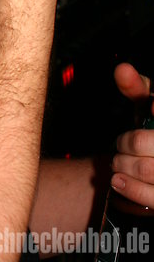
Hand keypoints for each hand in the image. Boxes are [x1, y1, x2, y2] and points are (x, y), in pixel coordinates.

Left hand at [111, 62, 153, 206]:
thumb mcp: (150, 106)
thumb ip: (137, 87)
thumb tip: (121, 69)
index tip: (149, 110)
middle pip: (146, 142)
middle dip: (127, 143)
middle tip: (119, 145)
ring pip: (147, 170)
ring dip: (124, 165)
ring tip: (118, 161)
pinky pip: (153, 198)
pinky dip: (130, 188)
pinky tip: (118, 179)